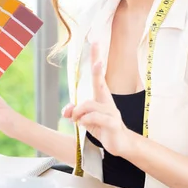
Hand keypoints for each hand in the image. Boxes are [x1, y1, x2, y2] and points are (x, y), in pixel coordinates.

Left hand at [62, 43, 136, 157]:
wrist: (120, 144)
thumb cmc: (102, 128)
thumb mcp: (85, 120)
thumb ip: (74, 113)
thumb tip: (66, 111)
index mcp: (101, 97)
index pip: (98, 75)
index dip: (96, 59)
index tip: (95, 43)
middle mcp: (107, 101)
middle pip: (100, 82)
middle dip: (98, 69)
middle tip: (98, 59)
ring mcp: (112, 111)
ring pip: (89, 104)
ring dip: (78, 113)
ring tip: (77, 121)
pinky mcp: (113, 123)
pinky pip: (95, 117)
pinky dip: (85, 121)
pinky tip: (84, 125)